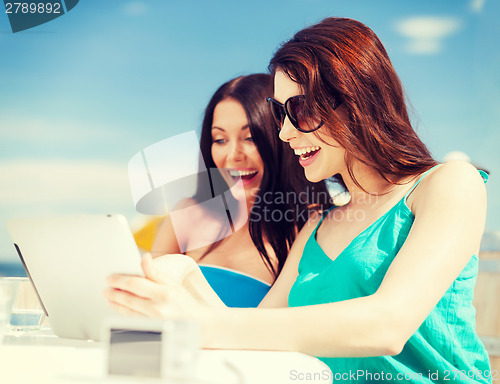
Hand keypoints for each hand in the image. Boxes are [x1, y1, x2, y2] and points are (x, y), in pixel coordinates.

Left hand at [104, 253, 223, 319]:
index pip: (135, 283)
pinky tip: (119, 308)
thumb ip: (155, 271)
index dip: (119, 279)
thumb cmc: (185, 302)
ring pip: (128, 311)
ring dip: (115, 303)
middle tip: (105, 288)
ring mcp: (154, 321)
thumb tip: (144, 258)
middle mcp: (158, 307)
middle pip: (128, 298)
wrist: (199, 324)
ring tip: (109, 297)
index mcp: (164, 292)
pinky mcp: (152, 330)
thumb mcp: (173, 283)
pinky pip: (133, 320)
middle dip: (114, 292)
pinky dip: (123, 313)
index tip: (110, 277)